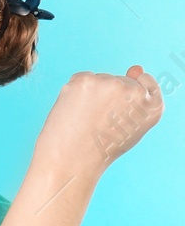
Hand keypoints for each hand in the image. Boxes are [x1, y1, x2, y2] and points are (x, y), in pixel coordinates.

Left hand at [36, 65, 163, 175]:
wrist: (72, 158)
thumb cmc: (101, 147)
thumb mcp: (130, 125)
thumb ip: (138, 97)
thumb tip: (136, 67)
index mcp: (153, 106)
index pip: (147, 82)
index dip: (129, 94)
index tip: (119, 106)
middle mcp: (136, 92)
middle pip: (120, 80)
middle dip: (107, 96)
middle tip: (98, 121)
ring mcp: (110, 83)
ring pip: (101, 79)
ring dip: (91, 93)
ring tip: (85, 118)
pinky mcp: (86, 80)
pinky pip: (82, 78)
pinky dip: (76, 90)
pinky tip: (74, 110)